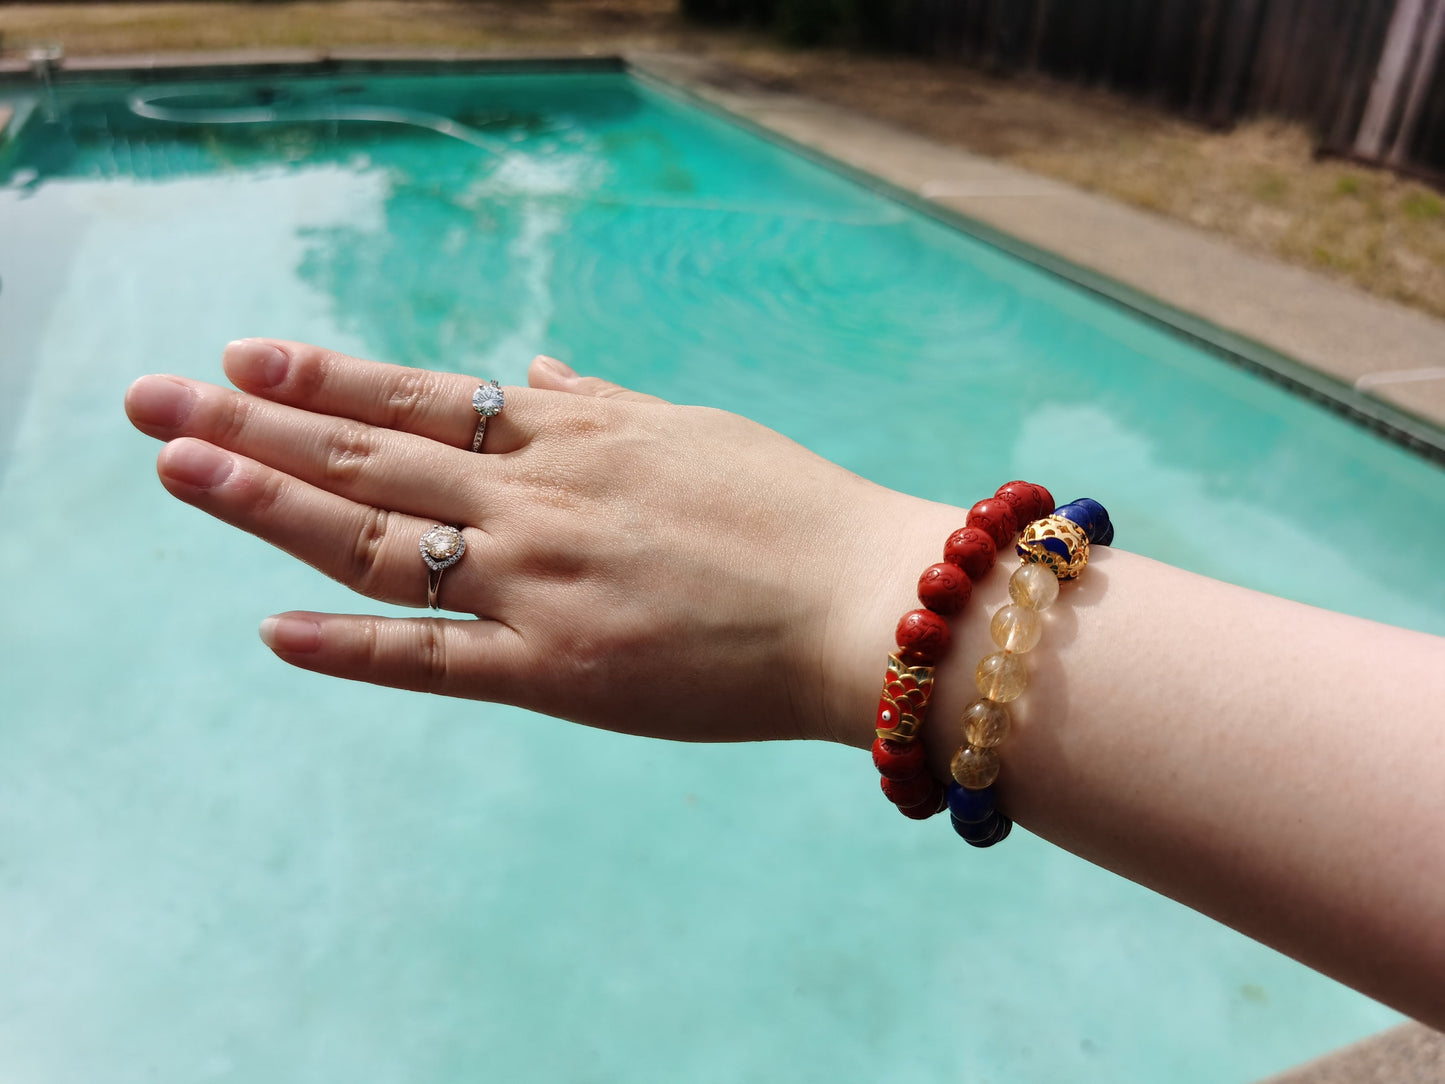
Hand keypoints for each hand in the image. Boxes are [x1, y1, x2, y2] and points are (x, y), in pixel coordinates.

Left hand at [125, 340, 914, 745]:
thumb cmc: (795, 510)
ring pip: (377, 543)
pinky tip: (273, 631)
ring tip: (178, 469)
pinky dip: (350, 647)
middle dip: (256, 426)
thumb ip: (604, 405)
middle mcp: (537, 502)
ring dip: (269, 504)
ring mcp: (538, 585)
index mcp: (575, 440)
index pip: (422, 400)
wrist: (864, 603)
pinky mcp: (557, 672)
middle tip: (156, 402)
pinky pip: (433, 658)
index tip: (247, 357)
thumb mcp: (694, 430)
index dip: (328, 377)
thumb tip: (540, 374)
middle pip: (370, 460)